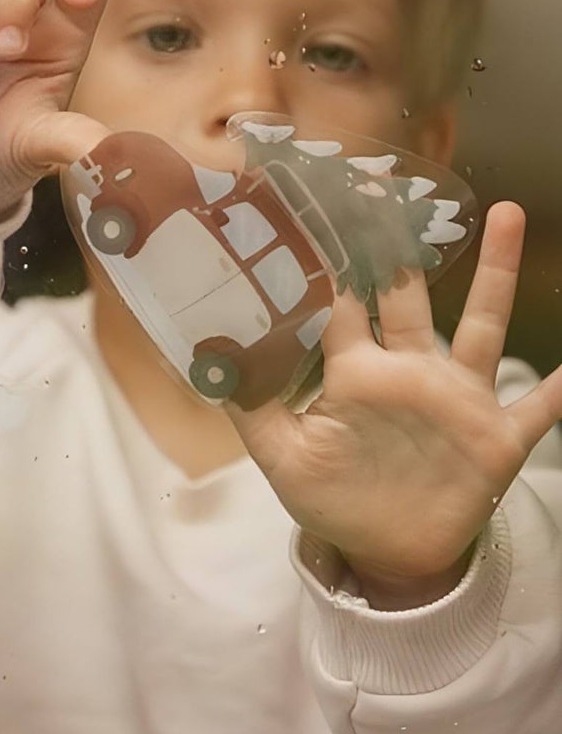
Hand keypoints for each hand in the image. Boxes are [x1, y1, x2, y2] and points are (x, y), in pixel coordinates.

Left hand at [228, 202, 561, 609]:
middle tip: (392, 181)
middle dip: (399, 243)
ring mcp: (456, 398)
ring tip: (504, 213)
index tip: (317, 207)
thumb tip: (205, 364)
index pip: (339, 305)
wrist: (387, 552)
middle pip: (404, 294)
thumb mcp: (283, 456)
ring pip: (480, 324)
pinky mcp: (495, 437)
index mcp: (355, 371)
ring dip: (493, 273)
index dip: (327, 261)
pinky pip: (538, 409)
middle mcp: (408, 370)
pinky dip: (559, 390)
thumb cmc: (333, 497)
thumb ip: (251, 409)